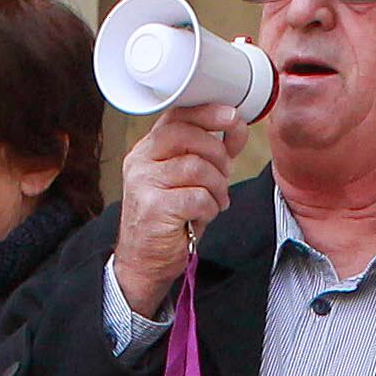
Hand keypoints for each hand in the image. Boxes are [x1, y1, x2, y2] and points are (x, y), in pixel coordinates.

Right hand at [113, 104, 246, 320]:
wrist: (144, 262)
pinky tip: (203, 216)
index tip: (231, 116)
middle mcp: (140, 162)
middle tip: (225, 173)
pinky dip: (209, 207)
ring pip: (196, 167)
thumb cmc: (168, 220)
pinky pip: (197, 196)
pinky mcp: (154, 207)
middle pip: (187, 136)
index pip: (176, 117)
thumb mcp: (187, 180)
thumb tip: (235, 125)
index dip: (207, 113)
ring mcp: (144, 183)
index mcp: (148, 150)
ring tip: (215, 201)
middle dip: (217, 153)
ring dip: (216, 186)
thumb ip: (208, 152)